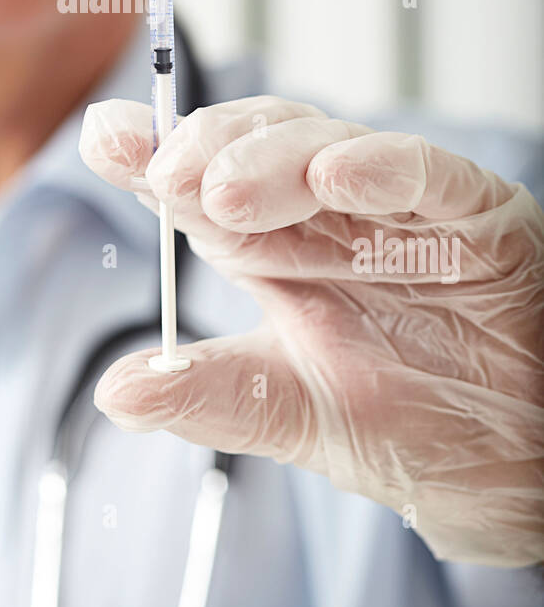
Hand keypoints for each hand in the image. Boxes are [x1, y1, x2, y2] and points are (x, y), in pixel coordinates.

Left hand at [79, 95, 543, 567]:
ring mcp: (399, 208)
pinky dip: (383, 168)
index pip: (200, 188)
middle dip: (205, 152)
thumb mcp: (293, 414)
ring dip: (273, 157)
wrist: (516, 469)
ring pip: (328, 146)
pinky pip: (427, 176)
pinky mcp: (473, 215)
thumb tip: (116, 392)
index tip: (103, 137)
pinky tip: (339, 174)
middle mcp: (328, 215)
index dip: (150, 157)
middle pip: (255, 149)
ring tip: (225, 191)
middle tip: (163, 172)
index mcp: (275, 249)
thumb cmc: (409, 423)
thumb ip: (211, 395)